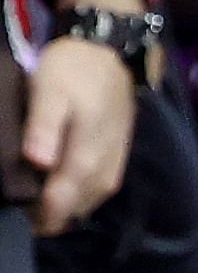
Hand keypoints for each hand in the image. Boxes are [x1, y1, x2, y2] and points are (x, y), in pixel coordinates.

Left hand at [20, 31, 137, 230]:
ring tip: (28, 182)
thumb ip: (44, 128)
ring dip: (54, 203)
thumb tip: (37, 162)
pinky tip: (50, 176)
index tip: (10, 202)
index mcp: (84, 163)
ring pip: (78, 208)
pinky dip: (67, 194)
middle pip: (66, 214)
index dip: (30, 214)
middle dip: (39, 209)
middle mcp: (101, 178)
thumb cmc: (75, 73)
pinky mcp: (113, 169)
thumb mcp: (51, 92)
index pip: (56, 209)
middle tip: (14, 184)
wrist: (112, 58)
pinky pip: (87, 196)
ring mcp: (110, 176)